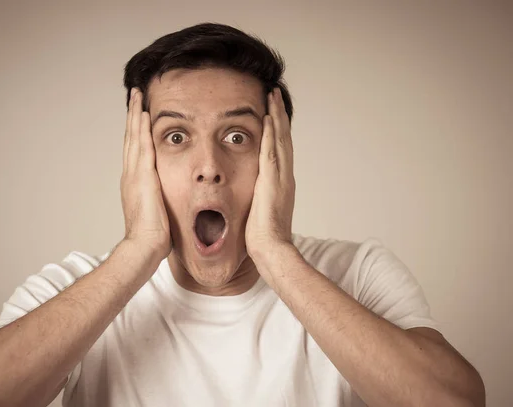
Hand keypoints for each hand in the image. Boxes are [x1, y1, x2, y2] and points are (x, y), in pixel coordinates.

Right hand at [121, 88, 170, 259]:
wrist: (144, 246)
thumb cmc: (152, 237)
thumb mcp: (157, 213)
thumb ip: (160, 201)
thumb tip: (168, 200)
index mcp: (135, 183)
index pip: (135, 150)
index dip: (136, 132)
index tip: (139, 115)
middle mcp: (131, 175)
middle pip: (131, 138)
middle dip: (133, 116)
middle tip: (135, 96)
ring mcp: (134, 175)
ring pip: (134, 138)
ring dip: (136, 116)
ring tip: (137, 97)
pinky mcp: (143, 177)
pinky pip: (142, 147)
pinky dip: (141, 130)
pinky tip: (144, 115)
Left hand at [245, 88, 295, 260]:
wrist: (271, 249)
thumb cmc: (263, 236)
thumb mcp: (261, 211)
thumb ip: (259, 198)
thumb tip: (252, 195)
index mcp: (281, 183)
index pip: (280, 150)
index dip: (277, 130)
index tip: (272, 113)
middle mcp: (285, 176)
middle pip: (283, 139)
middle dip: (279, 116)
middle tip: (274, 95)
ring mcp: (281, 177)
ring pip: (280, 140)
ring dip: (276, 117)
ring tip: (271, 97)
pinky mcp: (273, 181)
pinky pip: (272, 151)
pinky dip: (272, 134)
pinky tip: (268, 118)